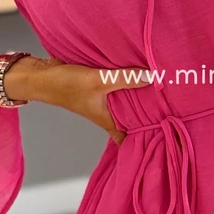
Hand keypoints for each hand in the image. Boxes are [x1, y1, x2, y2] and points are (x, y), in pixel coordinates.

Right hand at [37, 57, 152, 146]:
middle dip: (148, 116)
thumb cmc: (65, 85)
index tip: (163, 136)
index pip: (127, 138)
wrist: (41, 75)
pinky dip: (128, 84)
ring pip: (125, 104)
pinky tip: (140, 74)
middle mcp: (107, 113)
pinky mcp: (99, 87)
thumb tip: (153, 77)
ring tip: (163, 91)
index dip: (142, 139)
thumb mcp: (98, 81)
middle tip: (172, 110)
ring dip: (139, 98)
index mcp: (108, 120)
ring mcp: (102, 101)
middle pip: (131, 119)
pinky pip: (118, 89)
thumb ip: (125, 78)